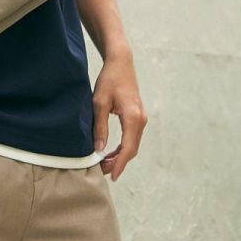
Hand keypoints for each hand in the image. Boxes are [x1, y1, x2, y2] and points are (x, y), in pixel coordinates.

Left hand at [92, 51, 145, 180]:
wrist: (121, 63)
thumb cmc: (109, 80)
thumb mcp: (99, 103)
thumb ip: (100, 127)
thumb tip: (99, 150)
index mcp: (133, 117)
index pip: (128, 148)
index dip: (119, 164)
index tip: (112, 176)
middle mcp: (141, 120)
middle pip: (132, 149)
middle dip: (118, 162)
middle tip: (102, 172)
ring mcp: (141, 118)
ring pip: (133, 145)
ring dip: (120, 156)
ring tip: (104, 164)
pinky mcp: (138, 117)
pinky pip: (132, 138)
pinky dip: (123, 147)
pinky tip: (111, 152)